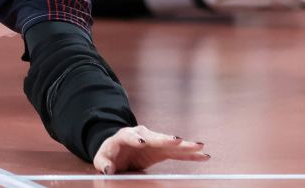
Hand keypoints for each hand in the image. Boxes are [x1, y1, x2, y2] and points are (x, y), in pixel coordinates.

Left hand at [93, 126, 208, 174]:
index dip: (136, 138)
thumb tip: (108, 169)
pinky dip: (190, 154)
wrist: (119, 148)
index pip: (130, 135)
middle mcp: (143, 135)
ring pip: (171, 143)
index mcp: (125, 136)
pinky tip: (203, 155)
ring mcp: (154, 141)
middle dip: (167, 139)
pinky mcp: (163, 149)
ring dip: (185, 145)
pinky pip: (178, 152)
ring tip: (199, 146)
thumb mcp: (101, 158)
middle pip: (156, 137)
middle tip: (178, 140)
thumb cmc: (109, 153)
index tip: (142, 141)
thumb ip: (103, 163)